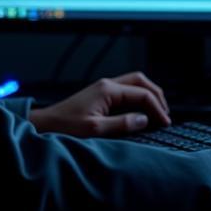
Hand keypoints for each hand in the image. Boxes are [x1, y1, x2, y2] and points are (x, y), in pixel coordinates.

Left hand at [30, 72, 170, 137]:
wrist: (45, 125)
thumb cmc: (66, 127)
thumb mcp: (95, 129)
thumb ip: (122, 124)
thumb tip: (144, 120)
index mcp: (108, 89)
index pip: (142, 94)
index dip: (157, 108)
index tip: (165, 123)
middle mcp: (107, 85)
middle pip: (141, 81)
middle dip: (157, 95)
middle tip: (165, 113)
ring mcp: (104, 88)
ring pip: (134, 83)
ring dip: (148, 95)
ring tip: (157, 112)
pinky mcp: (101, 95)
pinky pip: (126, 91)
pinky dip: (138, 98)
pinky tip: (141, 111)